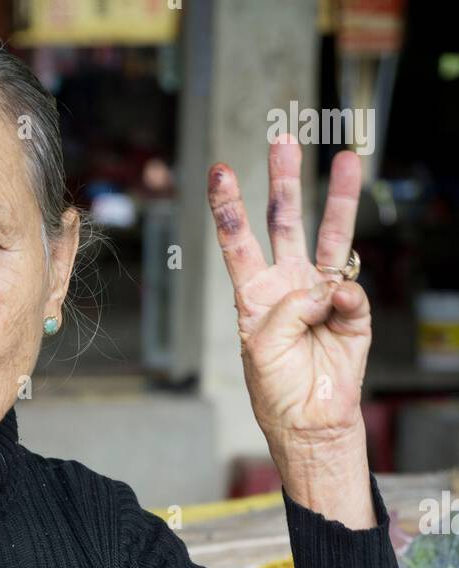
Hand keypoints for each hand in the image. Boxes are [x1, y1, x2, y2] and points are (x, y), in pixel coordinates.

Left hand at [207, 136, 373, 521]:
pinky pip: (349, 293)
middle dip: (284, 181)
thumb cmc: (277, 390)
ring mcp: (323, 294)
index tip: (220, 171)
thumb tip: (323, 286)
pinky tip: (334, 310)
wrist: (309, 423)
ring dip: (338, 198)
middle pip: (286, 222)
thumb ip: (284, 309)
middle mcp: (289, 285)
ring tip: (347, 159)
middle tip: (283, 139)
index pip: (239, 242)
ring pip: (331, 236)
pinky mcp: (353, 312)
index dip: (230, 208)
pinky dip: (341, 300)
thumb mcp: (260, 347)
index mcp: (256, 295)